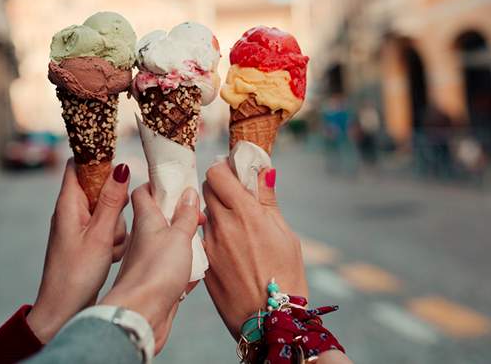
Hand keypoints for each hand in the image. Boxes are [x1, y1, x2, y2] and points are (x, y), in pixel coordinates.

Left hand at [26, 159, 128, 342]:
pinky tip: (111, 257)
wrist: (62, 310)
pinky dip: (113, 240)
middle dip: (115, 202)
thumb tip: (121, 168)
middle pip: (98, 187)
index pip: (78, 165)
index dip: (98, 160)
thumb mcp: (100, 235)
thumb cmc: (76, 275)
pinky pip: (106, 230)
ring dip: (116, 226)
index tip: (119, 167)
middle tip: (114, 225)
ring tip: (110, 248)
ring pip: (107, 210)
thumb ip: (112, 201)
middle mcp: (70, 212)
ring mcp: (78, 227)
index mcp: (68, 204)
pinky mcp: (86, 241)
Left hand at [101, 184, 200, 352]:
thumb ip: (184, 215)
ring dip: (184, 241)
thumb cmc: (153, 273)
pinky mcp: (155, 283)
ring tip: (202, 240)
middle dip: (179, 214)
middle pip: (158, 217)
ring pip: (167, 244)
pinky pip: (171, 269)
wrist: (139, 317)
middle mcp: (142, 239)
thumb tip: (188, 192)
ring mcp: (147, 262)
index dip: (159, 184)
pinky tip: (196, 271)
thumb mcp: (176, 235)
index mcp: (144, 220)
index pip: (144, 192)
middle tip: (198, 214)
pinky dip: (185, 268)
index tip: (178, 180)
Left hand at [202, 160, 306, 338]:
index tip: (233, 172)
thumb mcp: (285, 234)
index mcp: (245, 212)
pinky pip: (204, 239)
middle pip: (207, 190)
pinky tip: (232, 249)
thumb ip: (268, 200)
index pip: (216, 173)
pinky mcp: (204, 263)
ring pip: (206, 215)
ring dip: (218, 213)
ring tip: (238, 228)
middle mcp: (222, 225)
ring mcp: (209, 245)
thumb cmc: (286, 276)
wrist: (269, 321)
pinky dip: (215, 236)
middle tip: (235, 195)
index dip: (224, 169)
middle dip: (220, 188)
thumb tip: (263, 170)